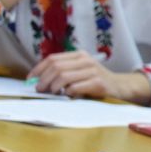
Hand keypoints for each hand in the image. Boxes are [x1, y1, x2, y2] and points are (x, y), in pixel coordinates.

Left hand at [28, 52, 150, 102]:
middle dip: (44, 80)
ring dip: (54, 87)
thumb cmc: (96, 80)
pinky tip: (68, 96)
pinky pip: (75, 87)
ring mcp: (93, 71)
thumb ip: (64, 71)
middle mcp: (86, 60)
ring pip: (63, 76)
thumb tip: (38, 80)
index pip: (53, 59)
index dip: (39, 69)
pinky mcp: (98, 83)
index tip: (30, 79)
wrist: (120, 86)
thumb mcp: (80, 71)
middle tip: (40, 90)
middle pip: (56, 67)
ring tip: (53, 93)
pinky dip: (68, 93)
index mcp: (79, 55)